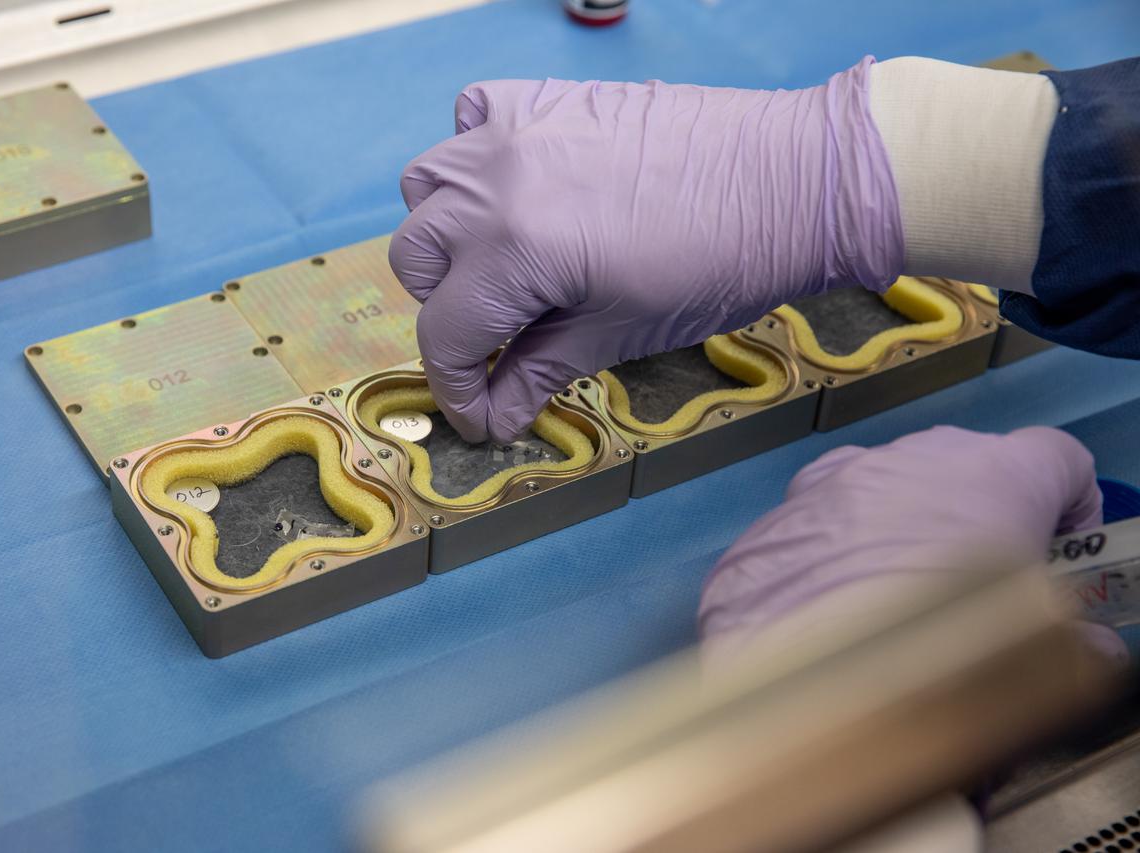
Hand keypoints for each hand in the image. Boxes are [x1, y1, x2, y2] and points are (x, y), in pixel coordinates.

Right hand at [389, 58, 903, 442]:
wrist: (790, 179)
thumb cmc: (718, 262)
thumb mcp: (619, 332)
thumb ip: (540, 370)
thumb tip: (496, 417)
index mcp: (516, 248)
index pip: (445, 332)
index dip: (456, 388)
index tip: (478, 414)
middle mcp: (495, 180)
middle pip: (416, 260)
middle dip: (448, 313)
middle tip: (499, 341)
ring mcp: (514, 129)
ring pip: (426, 188)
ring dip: (445, 237)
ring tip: (498, 264)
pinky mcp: (541, 97)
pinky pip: (468, 119)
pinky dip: (471, 158)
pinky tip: (512, 189)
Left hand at [697, 426, 1124, 667]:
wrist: (801, 668)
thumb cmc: (940, 645)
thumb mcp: (1039, 654)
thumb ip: (1072, 640)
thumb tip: (1092, 647)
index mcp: (999, 474)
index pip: (1059, 458)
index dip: (1068, 502)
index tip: (1063, 549)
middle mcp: (916, 459)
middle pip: (966, 471)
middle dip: (980, 520)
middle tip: (981, 589)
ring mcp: (841, 479)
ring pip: (889, 491)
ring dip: (903, 531)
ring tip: (899, 604)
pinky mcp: (782, 512)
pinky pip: (824, 521)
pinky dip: (836, 552)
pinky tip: (832, 610)